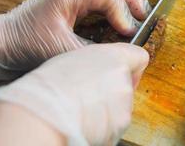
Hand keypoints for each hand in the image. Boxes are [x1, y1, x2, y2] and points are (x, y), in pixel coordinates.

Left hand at [0, 0, 150, 79]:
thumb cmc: (25, 44)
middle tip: (144, 15)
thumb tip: (119, 53)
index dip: (124, 16)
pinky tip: (120, 16)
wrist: (2, 43)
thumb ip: (94, 51)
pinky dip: (114, 2)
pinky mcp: (71, 0)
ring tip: (138, 13)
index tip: (130, 34)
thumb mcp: (62, 50)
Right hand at [0, 43, 148, 145]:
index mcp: (115, 59)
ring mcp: (124, 107)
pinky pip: (113, 124)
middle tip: (90, 94)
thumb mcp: (73, 58)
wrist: (44, 115)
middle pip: (127, 84)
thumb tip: (100, 70)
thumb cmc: (50, 86)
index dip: (131, 65)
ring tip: (82, 109)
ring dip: (107, 108)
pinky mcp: (119, 128)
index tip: (122, 71)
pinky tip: (83, 121)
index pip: (140, 57)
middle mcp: (124, 82)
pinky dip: (103, 125)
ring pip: (121, 106)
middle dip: (113, 90)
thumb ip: (96, 62)